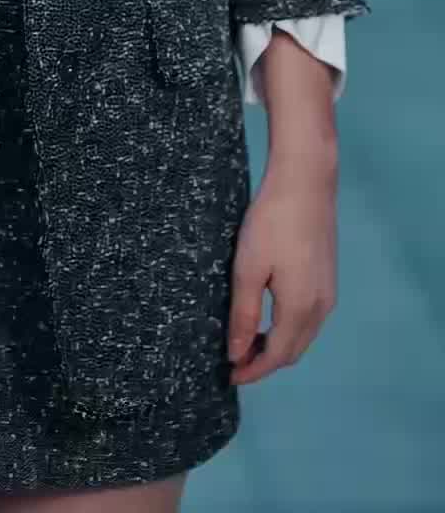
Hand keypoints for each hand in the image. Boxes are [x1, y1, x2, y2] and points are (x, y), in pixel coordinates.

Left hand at [227, 149, 337, 384]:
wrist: (306, 182)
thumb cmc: (271, 223)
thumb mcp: (248, 268)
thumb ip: (244, 314)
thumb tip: (237, 354)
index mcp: (300, 310)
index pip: (277, 356)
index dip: (253, 370)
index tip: (229, 376)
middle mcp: (321, 308)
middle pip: (293, 351)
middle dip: (264, 361)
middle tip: (234, 360)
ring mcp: (328, 293)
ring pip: (302, 335)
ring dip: (277, 345)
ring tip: (247, 341)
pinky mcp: (328, 277)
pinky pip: (309, 318)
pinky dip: (288, 328)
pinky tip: (269, 316)